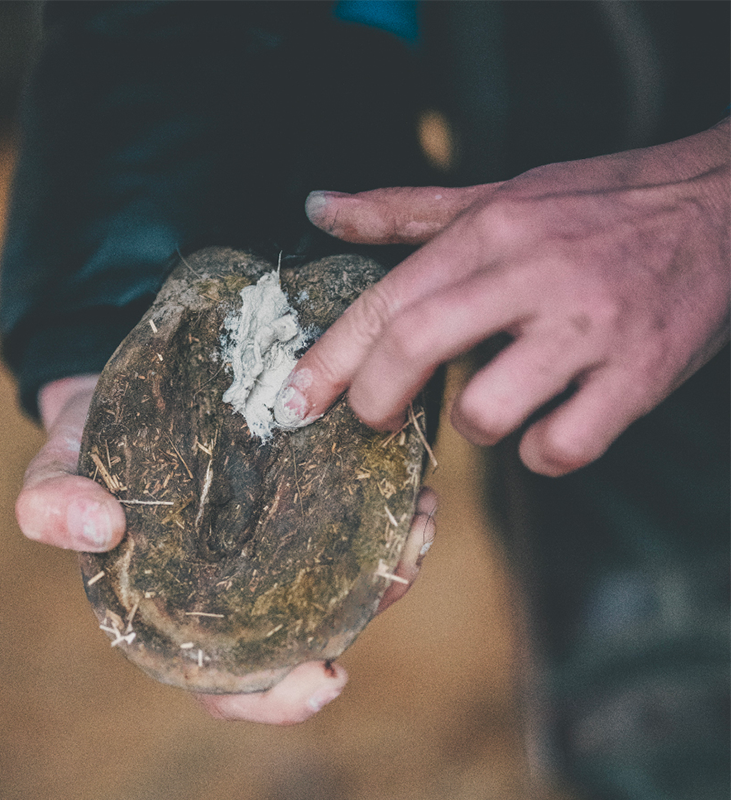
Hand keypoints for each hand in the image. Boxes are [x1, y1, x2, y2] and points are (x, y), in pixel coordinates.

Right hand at [16, 375, 435, 723]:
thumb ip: (51, 500)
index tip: (326, 679)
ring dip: (392, 559)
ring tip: (418, 518)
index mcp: (183, 606)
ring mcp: (280, 539)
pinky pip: (358, 519)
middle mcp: (242, 582)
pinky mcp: (305, 493)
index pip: (231, 681)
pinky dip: (389, 511)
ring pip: (350, 578)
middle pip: (310, 629)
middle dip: (364, 615)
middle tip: (399, 574)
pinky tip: (411, 483)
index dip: (277, 696)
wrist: (130, 384)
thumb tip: (96, 528)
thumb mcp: (61, 464)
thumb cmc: (95, 439)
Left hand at [277, 119, 730, 475]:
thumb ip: (403, 211)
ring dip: (475, 425)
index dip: (329, 358)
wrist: (721, 206)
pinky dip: (543, 453)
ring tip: (492, 406)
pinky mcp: (638, 375)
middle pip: (417, 346)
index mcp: (491, 231)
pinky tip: (549, 427)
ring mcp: (588, 328)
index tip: (294, 401)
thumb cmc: (596, 206)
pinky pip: (564, 446)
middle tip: (374, 420)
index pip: (387, 301)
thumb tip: (320, 209)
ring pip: (489, 409)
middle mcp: (533, 275)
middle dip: (375, 400)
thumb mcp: (498, 196)